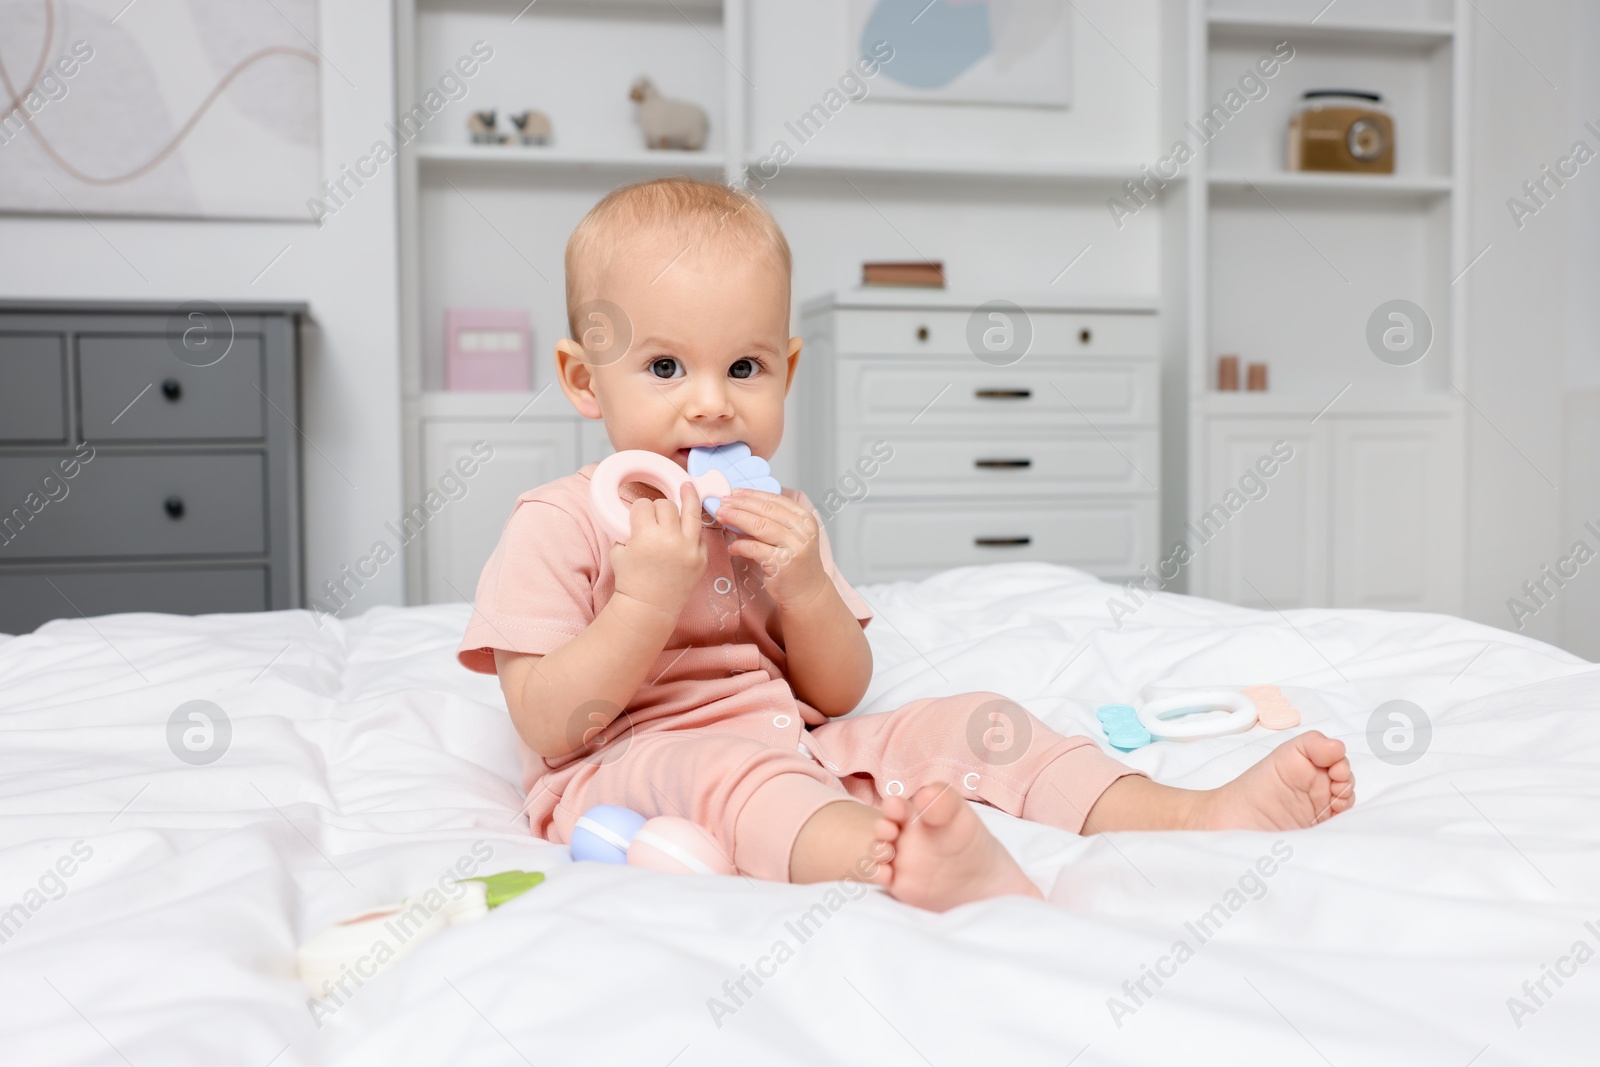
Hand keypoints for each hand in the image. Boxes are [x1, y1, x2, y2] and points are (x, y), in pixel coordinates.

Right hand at [610, 482, 706, 616]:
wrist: (649, 608)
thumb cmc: (631, 580)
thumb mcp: (619, 550)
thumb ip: (628, 529)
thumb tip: (638, 514)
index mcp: (646, 536)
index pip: (644, 505)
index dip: (639, 510)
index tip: (639, 516)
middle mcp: (671, 539)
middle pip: (666, 505)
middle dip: (658, 509)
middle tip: (654, 519)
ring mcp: (690, 548)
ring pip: (691, 511)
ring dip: (688, 497)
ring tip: (687, 486)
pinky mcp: (702, 557)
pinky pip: (699, 534)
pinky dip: (691, 529)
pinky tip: (687, 524)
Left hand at [716, 489, 828, 609]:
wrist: (807, 591)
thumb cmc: (795, 562)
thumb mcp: (789, 537)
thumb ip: (772, 522)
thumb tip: (740, 507)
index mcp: (805, 519)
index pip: (776, 500)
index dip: (753, 495)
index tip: (735, 492)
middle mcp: (802, 531)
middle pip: (766, 511)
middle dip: (741, 504)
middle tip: (723, 502)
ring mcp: (794, 547)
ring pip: (760, 526)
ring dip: (737, 519)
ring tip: (722, 516)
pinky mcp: (783, 564)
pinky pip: (755, 549)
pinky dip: (740, 545)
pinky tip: (731, 546)